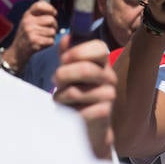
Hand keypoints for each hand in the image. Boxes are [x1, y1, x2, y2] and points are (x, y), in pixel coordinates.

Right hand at [2, 0, 57, 70]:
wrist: (16, 52)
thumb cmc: (26, 36)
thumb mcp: (29, 22)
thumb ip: (39, 16)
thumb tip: (54, 12)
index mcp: (27, 15)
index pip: (40, 5)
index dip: (50, 8)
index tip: (54, 13)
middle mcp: (27, 21)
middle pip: (51, 19)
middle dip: (54, 26)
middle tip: (48, 31)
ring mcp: (30, 31)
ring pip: (52, 31)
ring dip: (52, 36)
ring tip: (44, 38)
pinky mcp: (34, 41)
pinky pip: (51, 40)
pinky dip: (50, 43)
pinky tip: (42, 44)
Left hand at [53, 35, 115, 159]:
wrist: (89, 126)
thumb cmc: (77, 94)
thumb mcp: (70, 72)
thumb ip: (68, 54)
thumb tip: (66, 38)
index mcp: (102, 63)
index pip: (99, 48)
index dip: (79, 51)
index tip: (64, 58)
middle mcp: (109, 77)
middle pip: (85, 69)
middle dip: (63, 74)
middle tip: (55, 80)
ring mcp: (109, 95)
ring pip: (75, 91)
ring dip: (60, 96)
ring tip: (61, 99)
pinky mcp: (103, 113)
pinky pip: (78, 110)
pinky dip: (67, 112)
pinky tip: (71, 113)